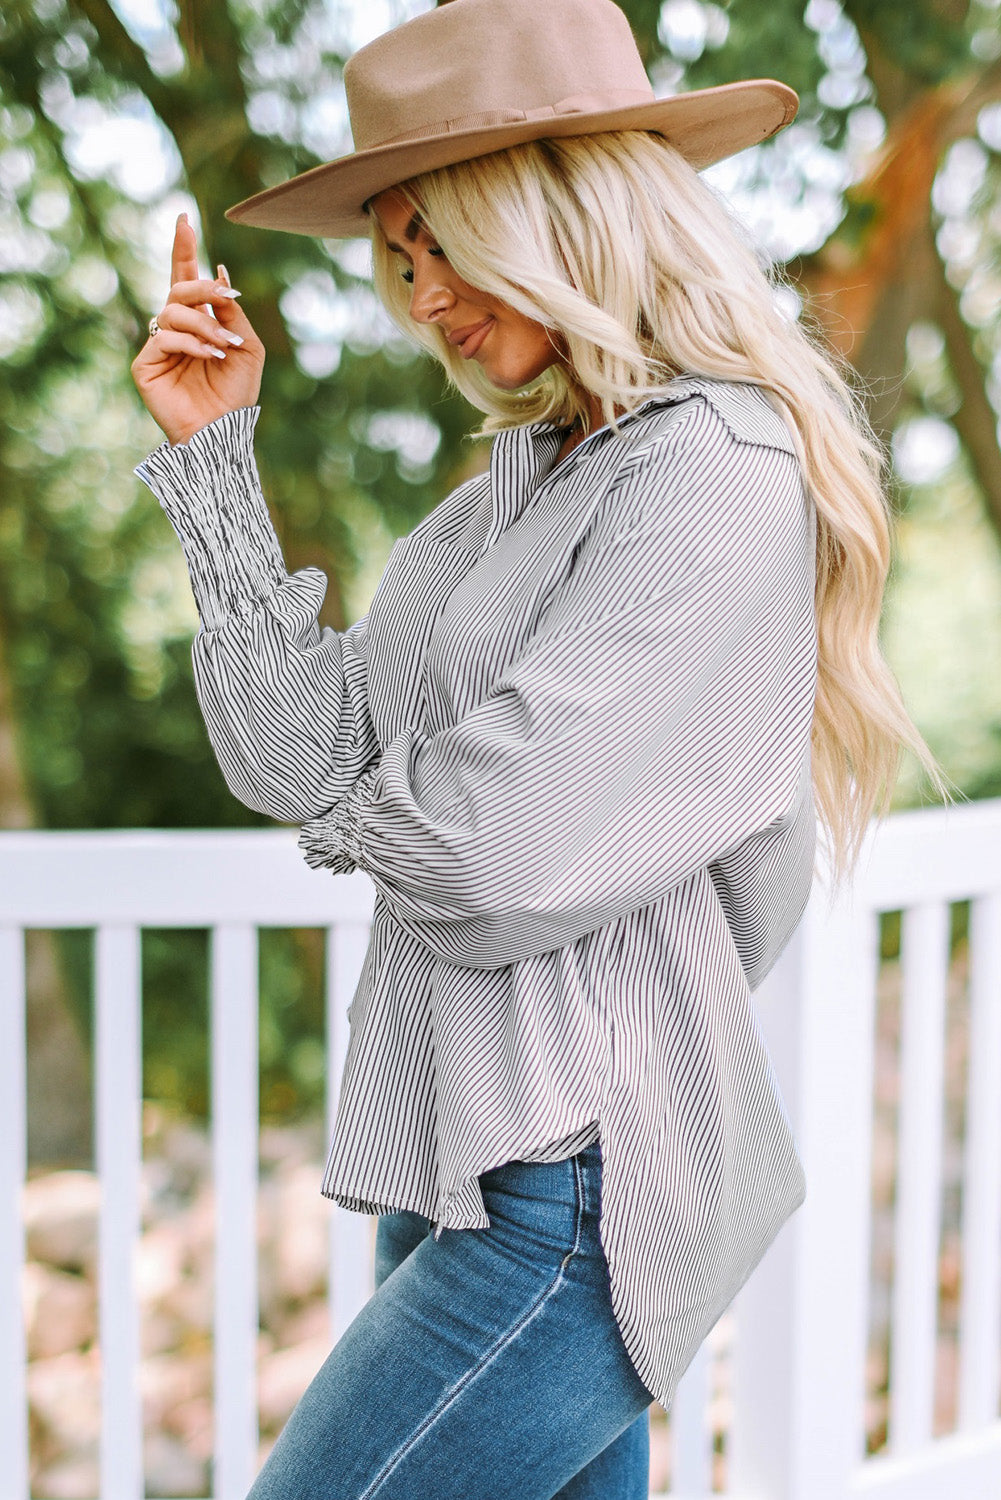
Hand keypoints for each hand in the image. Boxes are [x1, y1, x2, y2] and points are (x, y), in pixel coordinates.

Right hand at [131, 214, 264, 446]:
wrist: (223, 433)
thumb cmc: (236, 395)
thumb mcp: (247, 347)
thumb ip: (232, 312)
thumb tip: (219, 269)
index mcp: (197, 322)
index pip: (185, 278)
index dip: (184, 248)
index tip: (185, 218)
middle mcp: (174, 329)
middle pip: (179, 288)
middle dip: (203, 287)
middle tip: (227, 297)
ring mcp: (157, 346)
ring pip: (173, 311)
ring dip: (205, 325)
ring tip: (224, 348)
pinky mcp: (145, 364)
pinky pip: (165, 337)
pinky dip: (191, 344)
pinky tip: (209, 358)